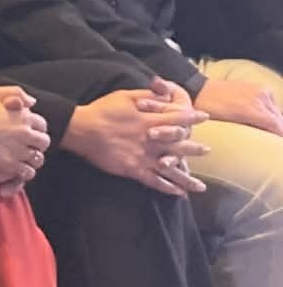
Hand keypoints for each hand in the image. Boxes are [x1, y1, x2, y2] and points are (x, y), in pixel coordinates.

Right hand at [0, 91, 49, 192]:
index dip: (36, 130)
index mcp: (22, 115)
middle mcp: (24, 132)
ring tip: (22, 161)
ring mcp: (18, 149)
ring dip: (31, 160)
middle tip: (27, 149)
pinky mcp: (9, 164)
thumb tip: (32, 102)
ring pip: (37, 159)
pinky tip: (15, 171)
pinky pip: (26, 172)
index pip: (41, 124)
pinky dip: (23, 173)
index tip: (28, 133)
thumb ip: (14, 92)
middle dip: (37, 146)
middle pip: (43, 142)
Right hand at [66, 85, 207, 195]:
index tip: (204, 117)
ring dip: (187, 178)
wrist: (80, 129)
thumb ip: (148, 95)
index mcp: (150, 121)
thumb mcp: (125, 95)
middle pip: (179, 146)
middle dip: (194, 149)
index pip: (178, 118)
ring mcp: (143, 157)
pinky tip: (178, 193)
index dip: (192, 117)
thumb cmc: (101, 110)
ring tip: (200, 187)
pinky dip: (167, 188)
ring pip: (171, 169)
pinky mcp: (132, 169)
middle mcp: (151, 140)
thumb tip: (165, 93)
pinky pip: (154, 181)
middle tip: (207, 151)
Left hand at [194, 76, 282, 136]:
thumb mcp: (225, 127)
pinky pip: (271, 103)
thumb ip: (247, 132)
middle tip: (273, 143)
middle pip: (279, 120)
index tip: (277, 148)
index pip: (277, 127)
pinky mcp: (258, 87)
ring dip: (275, 123)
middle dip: (278, 132)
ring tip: (270, 134)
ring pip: (276, 112)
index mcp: (252, 110)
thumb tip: (261, 143)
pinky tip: (264, 122)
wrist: (198, 90)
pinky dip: (270, 113)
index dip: (279, 139)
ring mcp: (260, 91)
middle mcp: (260, 98)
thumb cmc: (207, 111)